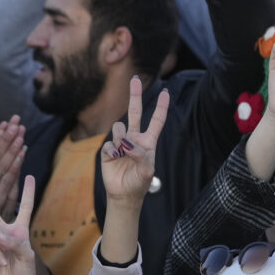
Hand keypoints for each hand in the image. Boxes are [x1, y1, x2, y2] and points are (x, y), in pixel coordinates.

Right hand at [100, 77, 168, 209]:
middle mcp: (134, 139)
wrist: (123, 195)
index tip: (165, 92)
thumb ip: (141, 156)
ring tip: (123, 152)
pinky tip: (114, 160)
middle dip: (135, 96)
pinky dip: (112, 151)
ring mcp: (121, 143)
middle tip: (135, 79)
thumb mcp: (146, 171)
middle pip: (135, 113)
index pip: (156, 121)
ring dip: (121, 138)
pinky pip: (109, 143)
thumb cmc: (138, 183)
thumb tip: (128, 143)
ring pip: (118, 127)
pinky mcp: (108, 150)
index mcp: (148, 142)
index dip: (161, 107)